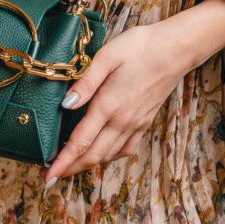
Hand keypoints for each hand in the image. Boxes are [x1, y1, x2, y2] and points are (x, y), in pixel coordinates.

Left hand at [42, 20, 190, 184]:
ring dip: (88, 164)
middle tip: (52, 176)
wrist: (176, 49)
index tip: (48, 177)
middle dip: (70, 168)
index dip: (62, 162)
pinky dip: (111, 156)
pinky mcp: (145, 121)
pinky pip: (126, 148)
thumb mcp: (108, 55)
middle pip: (92, 155)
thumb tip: (65, 104)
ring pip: (108, 155)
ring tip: (71, 166)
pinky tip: (103, 152)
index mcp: (109, 105)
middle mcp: (122, 120)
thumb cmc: (141, 46)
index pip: (80, 142)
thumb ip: (85, 82)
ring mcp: (136, 123)